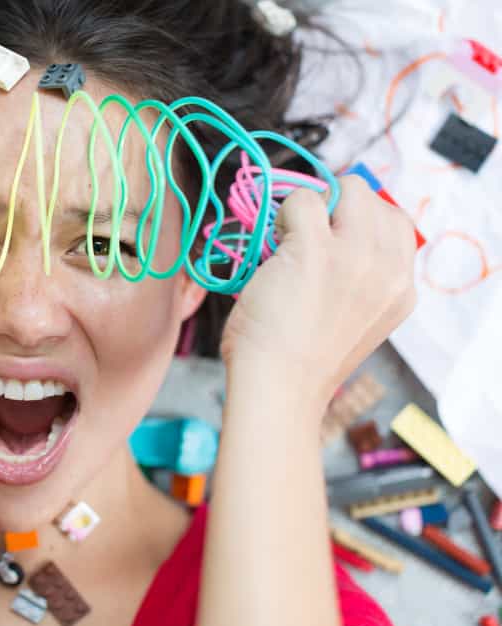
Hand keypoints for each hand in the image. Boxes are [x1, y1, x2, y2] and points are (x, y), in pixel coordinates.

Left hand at [220, 176, 416, 404]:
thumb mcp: (355, 323)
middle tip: (305, 237)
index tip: (330, 241)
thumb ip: (358, 283)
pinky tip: (272, 247)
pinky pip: (303, 200)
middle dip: (337, 207)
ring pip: (347, 189)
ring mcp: (355, 257)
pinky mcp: (316, 250)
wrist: (280, 387)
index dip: (357, 223)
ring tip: (288, 242)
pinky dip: (283, 214)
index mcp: (401, 290)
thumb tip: (331, 242)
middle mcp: (387, 270)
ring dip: (312, 206)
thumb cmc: (300, 362)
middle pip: (375, 200)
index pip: (397, 225)